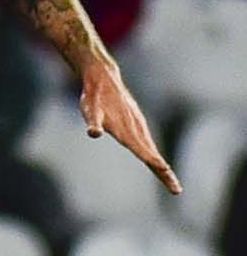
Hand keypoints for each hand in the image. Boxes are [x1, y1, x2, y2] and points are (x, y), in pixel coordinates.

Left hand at [79, 58, 181, 195]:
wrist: (103, 77)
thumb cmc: (94, 97)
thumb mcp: (90, 110)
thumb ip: (93, 122)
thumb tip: (93, 132)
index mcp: (126, 130)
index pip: (142, 150)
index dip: (153, 161)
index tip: (165, 171)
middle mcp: (135, 129)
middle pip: (152, 154)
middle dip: (164, 173)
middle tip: (177, 190)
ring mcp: (137, 125)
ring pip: (152, 149)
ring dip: (162, 167)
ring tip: (171, 181)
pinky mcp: (136, 122)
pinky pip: (148, 142)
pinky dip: (154, 155)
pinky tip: (157, 162)